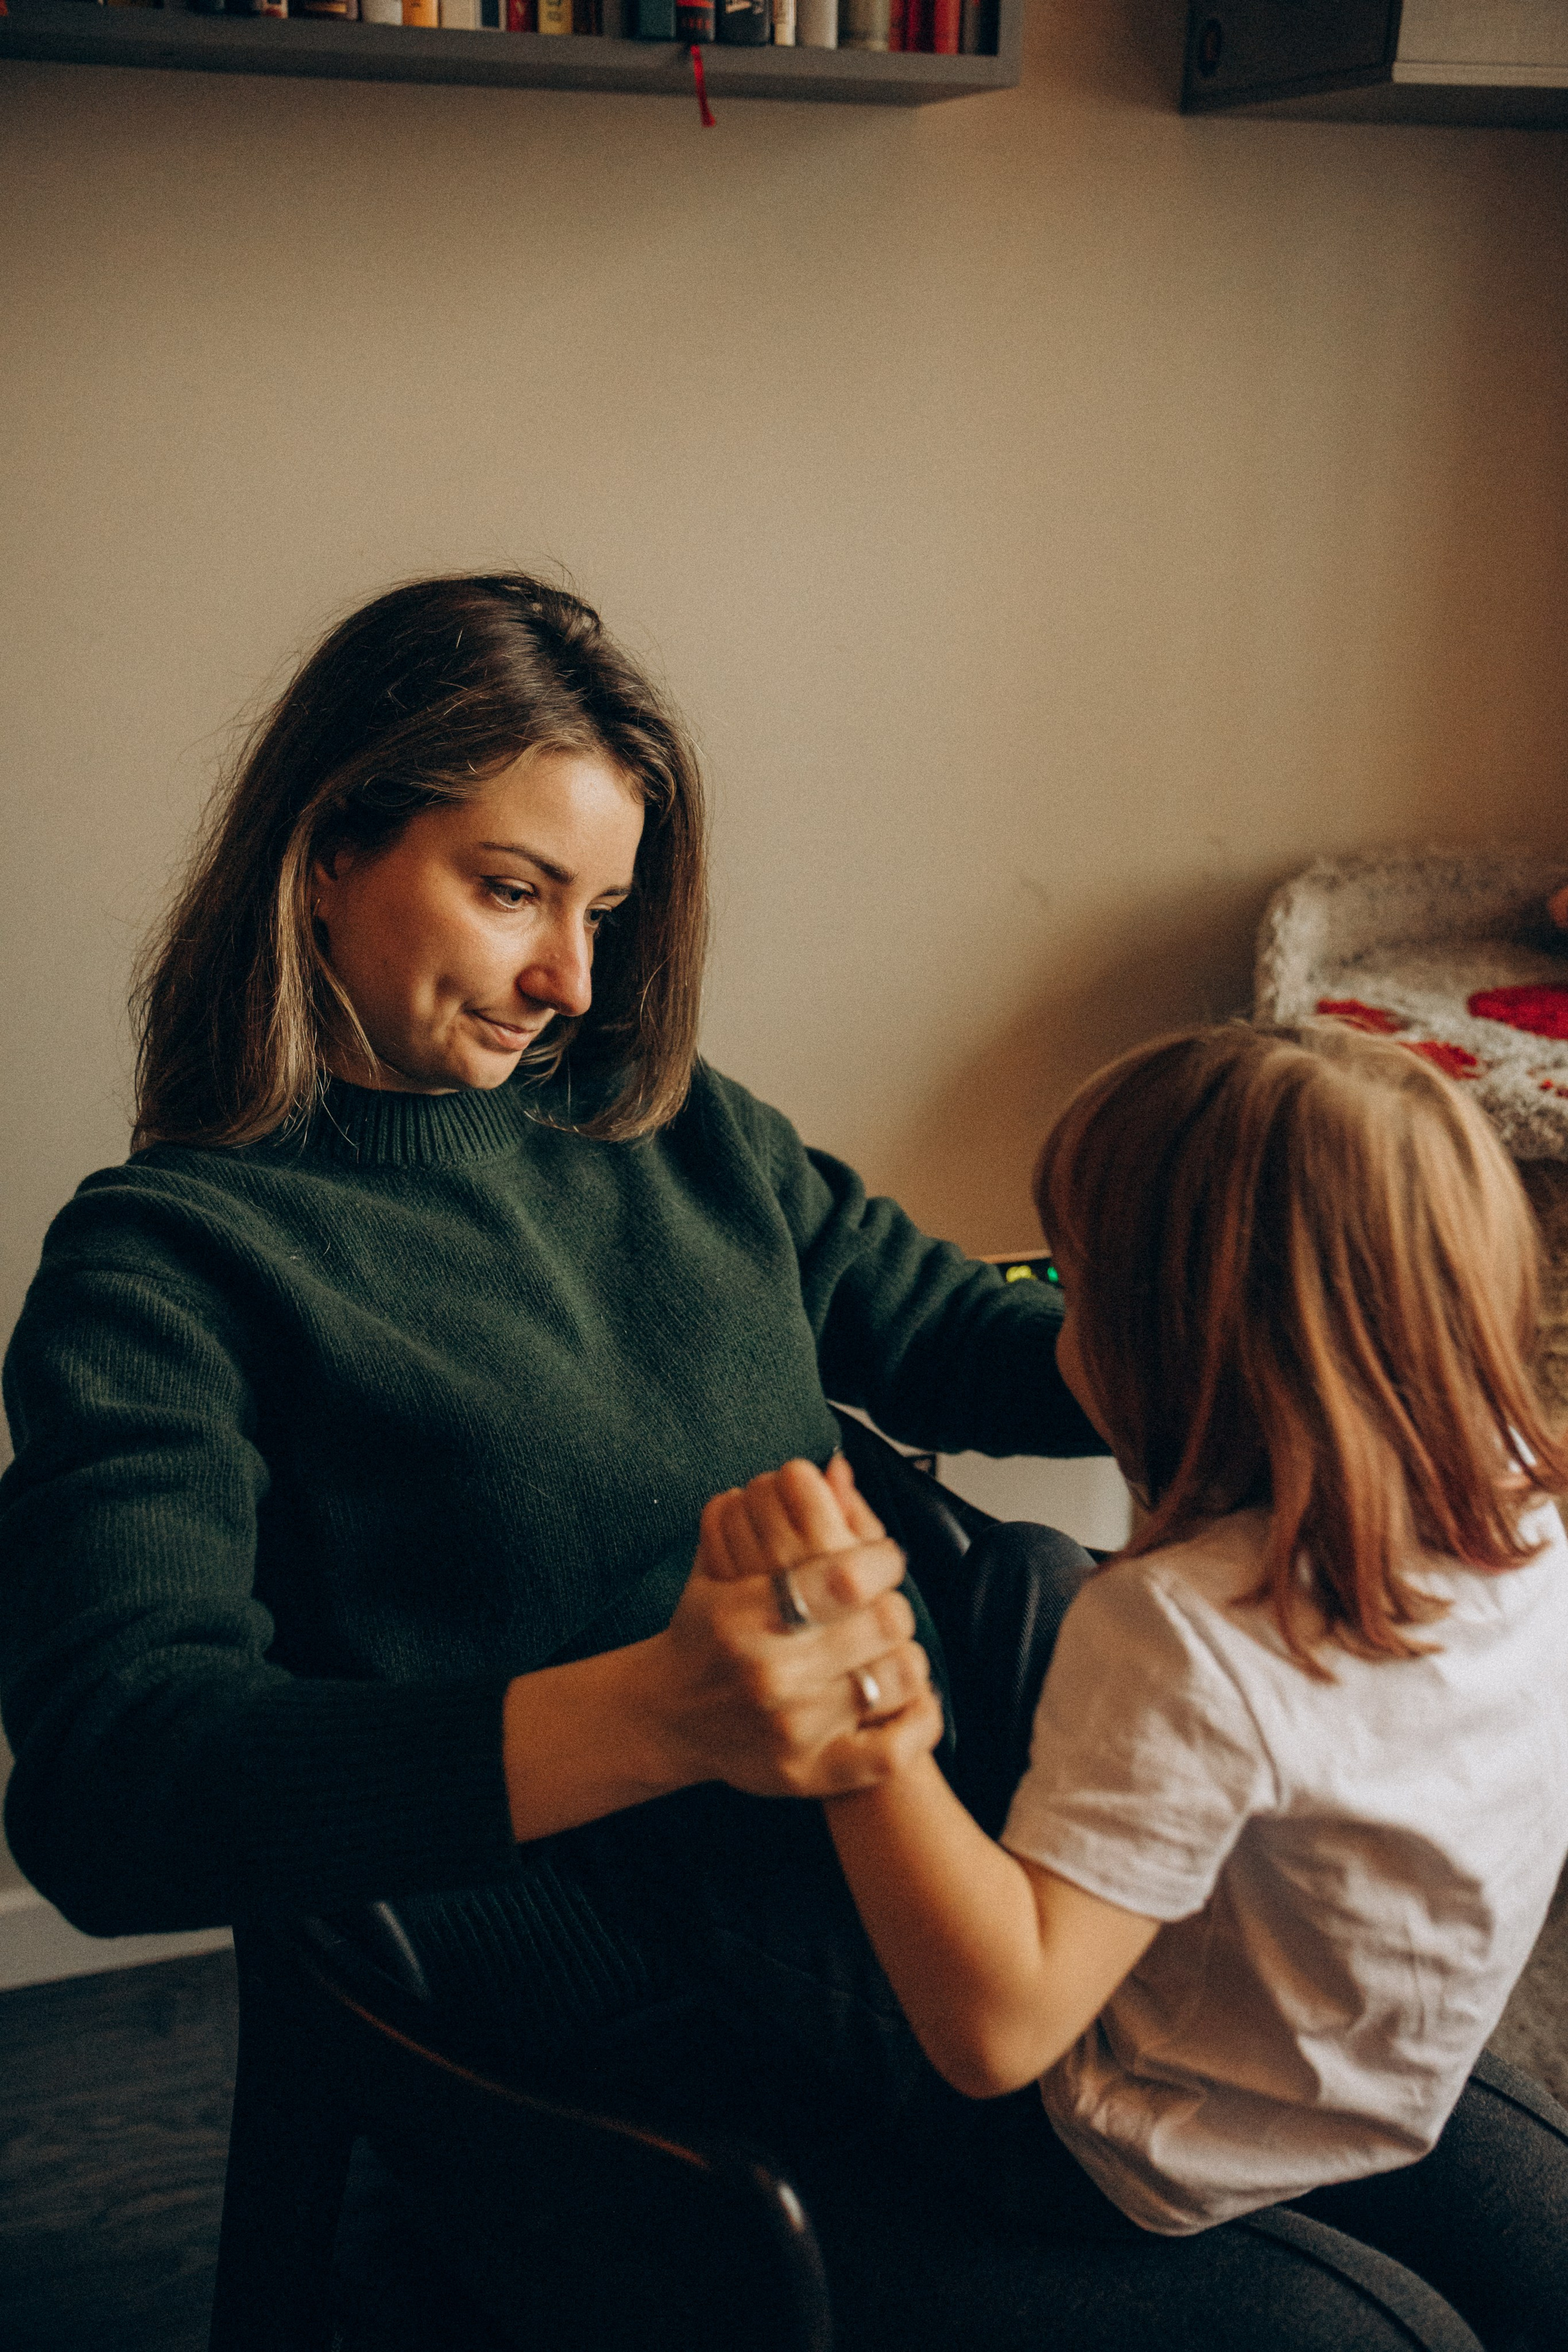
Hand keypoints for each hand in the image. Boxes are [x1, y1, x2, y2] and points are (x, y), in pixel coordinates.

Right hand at [653, 1456, 943, 1799]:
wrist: (663, 1717)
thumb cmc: (702, 1632)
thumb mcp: (721, 1565)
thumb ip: (773, 1512)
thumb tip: (837, 1465)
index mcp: (746, 1617)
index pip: (846, 1576)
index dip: (882, 1559)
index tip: (883, 1559)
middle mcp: (770, 1675)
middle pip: (882, 1624)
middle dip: (895, 1605)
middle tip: (886, 1602)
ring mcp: (791, 1731)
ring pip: (896, 1680)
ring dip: (907, 1656)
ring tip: (893, 1647)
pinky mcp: (807, 1775)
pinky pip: (893, 1752)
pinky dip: (919, 1721)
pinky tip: (916, 1697)